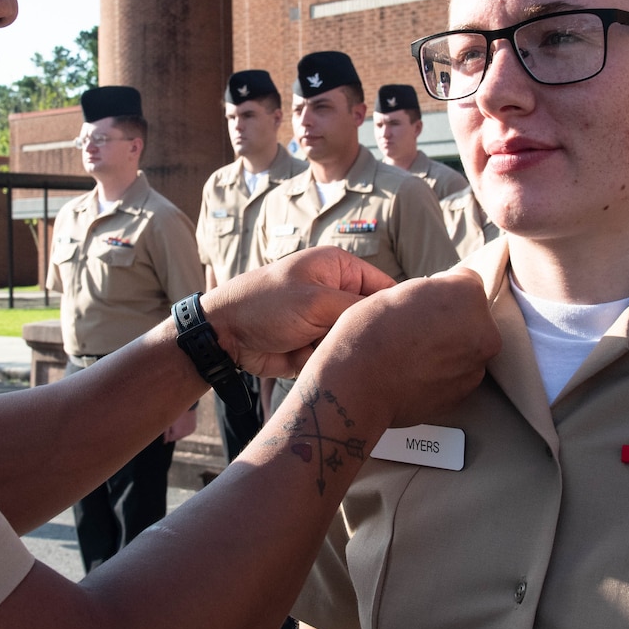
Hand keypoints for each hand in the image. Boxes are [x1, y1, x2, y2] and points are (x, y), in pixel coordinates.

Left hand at [201, 248, 394, 378]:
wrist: (224, 336)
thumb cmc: (264, 305)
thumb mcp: (315, 301)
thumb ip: (357, 308)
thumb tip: (394, 315)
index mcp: (339, 268)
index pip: (384, 286)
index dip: (395, 308)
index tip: (404, 331)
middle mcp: (336, 292)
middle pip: (370, 319)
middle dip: (362, 334)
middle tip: (345, 341)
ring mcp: (325, 320)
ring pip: (353, 342)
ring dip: (338, 349)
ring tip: (314, 346)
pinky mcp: (315, 345)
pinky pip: (334, 357)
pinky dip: (323, 360)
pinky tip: (302, 356)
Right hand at [300, 269, 498, 429]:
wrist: (358, 386)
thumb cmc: (369, 333)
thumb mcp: (399, 290)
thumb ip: (431, 292)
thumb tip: (438, 302)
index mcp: (467, 295)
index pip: (465, 280)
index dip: (441, 288)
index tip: (421, 301)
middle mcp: (484, 330)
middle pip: (472, 316)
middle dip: (451, 319)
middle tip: (415, 329)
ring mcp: (476, 366)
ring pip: (467, 346)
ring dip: (449, 346)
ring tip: (412, 354)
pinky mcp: (465, 392)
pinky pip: (458, 373)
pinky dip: (443, 371)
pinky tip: (415, 372)